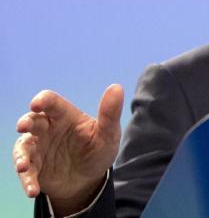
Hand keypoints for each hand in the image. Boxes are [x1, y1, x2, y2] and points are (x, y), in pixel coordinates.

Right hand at [12, 85, 122, 212]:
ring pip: (23, 146)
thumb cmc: (99, 150)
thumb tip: (117, 87)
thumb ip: (110, 114)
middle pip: (32, 120)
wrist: (90, 179)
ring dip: (22, 156)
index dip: (43, 100)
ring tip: (24, 167)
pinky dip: (27, 180)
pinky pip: (26, 171)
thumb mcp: (108, 134)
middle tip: (23, 126)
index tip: (37, 103)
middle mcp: (48, 129)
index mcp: (66, 116)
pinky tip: (33, 190)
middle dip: (26, 122)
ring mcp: (38, 147)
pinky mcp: (33, 166)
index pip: (52, 103)